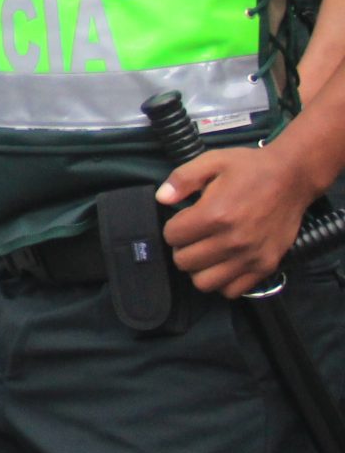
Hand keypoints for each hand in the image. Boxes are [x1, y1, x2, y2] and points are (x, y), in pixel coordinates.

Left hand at [159, 145, 318, 297]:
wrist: (292, 177)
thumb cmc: (249, 168)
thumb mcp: (212, 161)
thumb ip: (182, 179)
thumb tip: (161, 198)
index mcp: (214, 214)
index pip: (172, 236)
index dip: (173, 227)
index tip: (185, 220)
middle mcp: (232, 240)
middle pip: (184, 262)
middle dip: (182, 248)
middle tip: (194, 236)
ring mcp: (250, 256)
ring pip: (204, 282)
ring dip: (199, 268)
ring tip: (207, 252)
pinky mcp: (266, 266)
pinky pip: (232, 290)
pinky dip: (223, 281)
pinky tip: (224, 263)